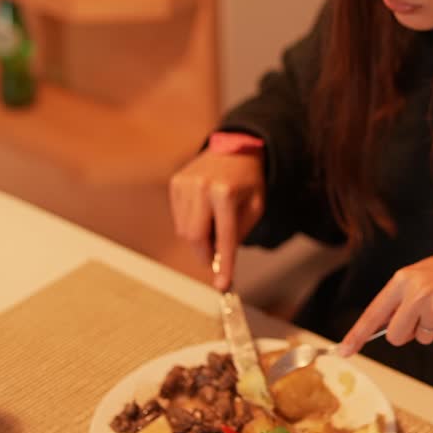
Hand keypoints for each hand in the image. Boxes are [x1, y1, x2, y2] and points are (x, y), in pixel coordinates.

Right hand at [169, 149, 265, 289]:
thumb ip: (239, 234)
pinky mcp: (176, 183)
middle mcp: (202, 187)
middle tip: (216, 259)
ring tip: (214, 228)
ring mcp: (185, 183)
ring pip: (184, 230)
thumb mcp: (256, 207)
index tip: (222, 284)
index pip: (224, 238)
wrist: (236, 148)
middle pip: (195, 237)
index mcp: (226, 192)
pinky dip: (191, 224)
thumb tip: (220, 261)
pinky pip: (178, 217)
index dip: (224, 264)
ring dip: (199, 240)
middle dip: (205, 255)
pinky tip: (204, 214)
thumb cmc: (249, 181)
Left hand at [338, 244, 432, 355]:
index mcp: (403, 278)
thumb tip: (384, 328)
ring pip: (423, 339)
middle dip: (409, 334)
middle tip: (426, 316)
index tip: (343, 351)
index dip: (357, 335)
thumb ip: (401, 298)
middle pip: (397, 336)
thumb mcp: (423, 274)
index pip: (374, 313)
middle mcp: (417, 292)